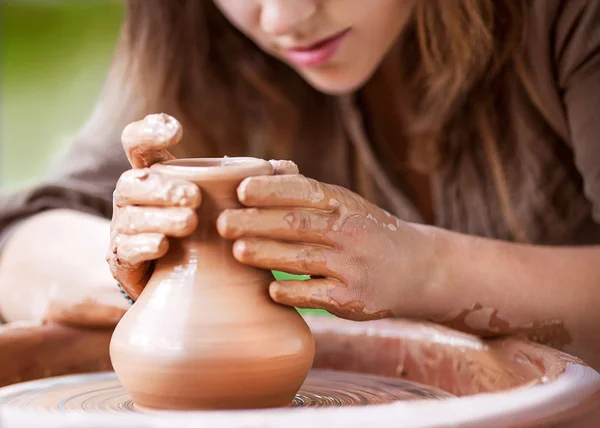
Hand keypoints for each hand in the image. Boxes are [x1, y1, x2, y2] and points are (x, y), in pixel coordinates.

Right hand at [106, 113, 297, 300]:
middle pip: (132, 182)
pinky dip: (144, 245)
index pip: (137, 144)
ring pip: (130, 217)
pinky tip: (164, 246)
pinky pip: (126, 250)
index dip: (149, 131)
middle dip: (161, 187)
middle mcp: (134, 198)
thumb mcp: (223, 203)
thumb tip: (289, 167)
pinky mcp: (124, 260)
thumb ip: (251, 184)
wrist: (180, 280)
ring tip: (189, 222)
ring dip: (159, 217)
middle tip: (194, 197)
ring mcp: (125, 229)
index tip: (176, 130)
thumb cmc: (202, 232)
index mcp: (155, 176)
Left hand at [217, 173, 435, 320]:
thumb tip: (270, 166)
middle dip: (256, 223)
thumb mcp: (346, 204)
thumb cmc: (367, 231)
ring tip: (236, 251)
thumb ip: (307, 189)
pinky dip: (292, 292)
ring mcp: (352, 266)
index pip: (305, 191)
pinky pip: (317, 295)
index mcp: (343, 204)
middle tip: (221, 223)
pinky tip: (269, 289)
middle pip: (297, 224)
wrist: (416, 269)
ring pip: (303, 258)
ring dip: (266, 254)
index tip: (240, 190)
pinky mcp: (353, 299)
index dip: (272, 190)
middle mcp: (349, 232)